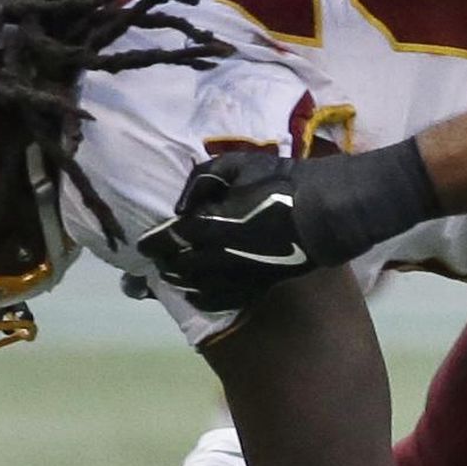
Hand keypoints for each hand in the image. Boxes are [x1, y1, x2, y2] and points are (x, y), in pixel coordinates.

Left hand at [136, 151, 319, 312]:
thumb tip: (182, 205)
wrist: (323, 213)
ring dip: (179, 282)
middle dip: (165, 262)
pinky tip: (198, 294)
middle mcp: (218, 255)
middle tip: (158, 257)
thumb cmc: (282, 183)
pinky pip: (221, 301)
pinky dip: (203, 300)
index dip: (153, 242)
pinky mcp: (256, 286)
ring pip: (196, 287)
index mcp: (210, 223)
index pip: (170, 238)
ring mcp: (237, 275)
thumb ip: (203, 179)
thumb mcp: (239, 164)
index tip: (143, 243)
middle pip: (179, 266)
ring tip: (173, 275)